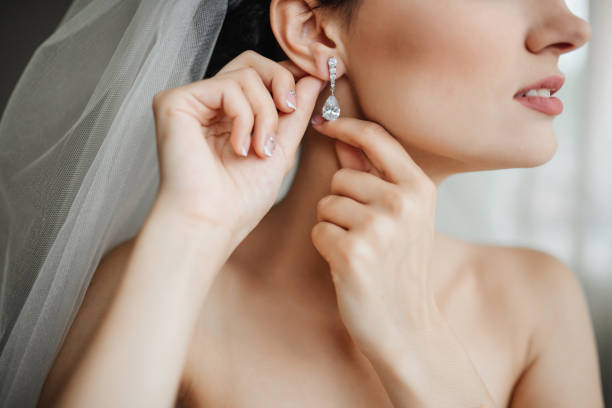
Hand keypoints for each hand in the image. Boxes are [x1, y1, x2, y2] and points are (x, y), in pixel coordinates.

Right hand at [152, 50, 324, 246]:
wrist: (213, 222)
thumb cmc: (240, 200)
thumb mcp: (281, 149)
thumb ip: (295, 112)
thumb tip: (314, 78)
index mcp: (230, 115)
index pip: (261, 76)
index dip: (288, 76)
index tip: (317, 78)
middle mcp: (208, 105)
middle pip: (252, 62)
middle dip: (282, 83)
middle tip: (290, 111)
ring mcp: (191, 101)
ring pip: (246, 75)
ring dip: (265, 114)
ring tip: (259, 149)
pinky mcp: (174, 101)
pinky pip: (227, 86)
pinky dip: (244, 117)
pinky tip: (238, 147)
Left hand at [310, 115, 442, 359]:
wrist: (405, 323)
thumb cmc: (399, 266)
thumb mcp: (401, 217)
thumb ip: (373, 175)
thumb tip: (343, 137)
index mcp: (419, 188)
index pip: (376, 137)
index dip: (345, 126)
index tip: (324, 124)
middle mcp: (402, 203)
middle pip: (342, 176)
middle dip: (341, 201)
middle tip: (363, 233)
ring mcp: (378, 228)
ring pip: (327, 203)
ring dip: (333, 225)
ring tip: (359, 249)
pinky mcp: (353, 252)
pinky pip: (318, 229)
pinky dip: (326, 246)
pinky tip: (348, 264)